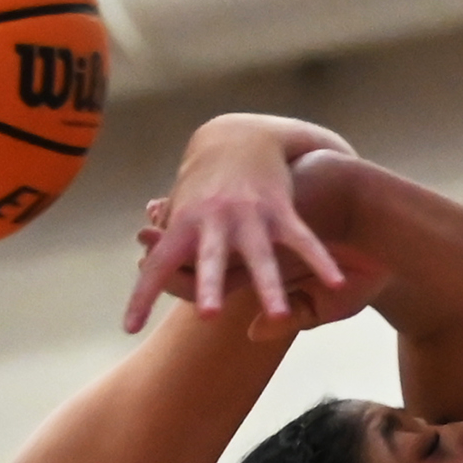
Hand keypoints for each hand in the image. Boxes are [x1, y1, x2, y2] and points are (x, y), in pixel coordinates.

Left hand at [123, 115, 350, 333]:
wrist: (240, 135)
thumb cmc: (206, 189)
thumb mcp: (184, 213)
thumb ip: (174, 245)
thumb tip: (146, 263)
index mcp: (184, 225)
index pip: (159, 266)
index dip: (142, 296)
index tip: (128, 328)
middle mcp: (214, 220)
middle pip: (211, 259)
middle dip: (210, 285)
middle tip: (209, 314)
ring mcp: (249, 214)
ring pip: (261, 254)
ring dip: (269, 284)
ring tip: (278, 312)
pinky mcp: (281, 207)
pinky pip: (301, 239)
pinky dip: (319, 260)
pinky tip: (334, 280)